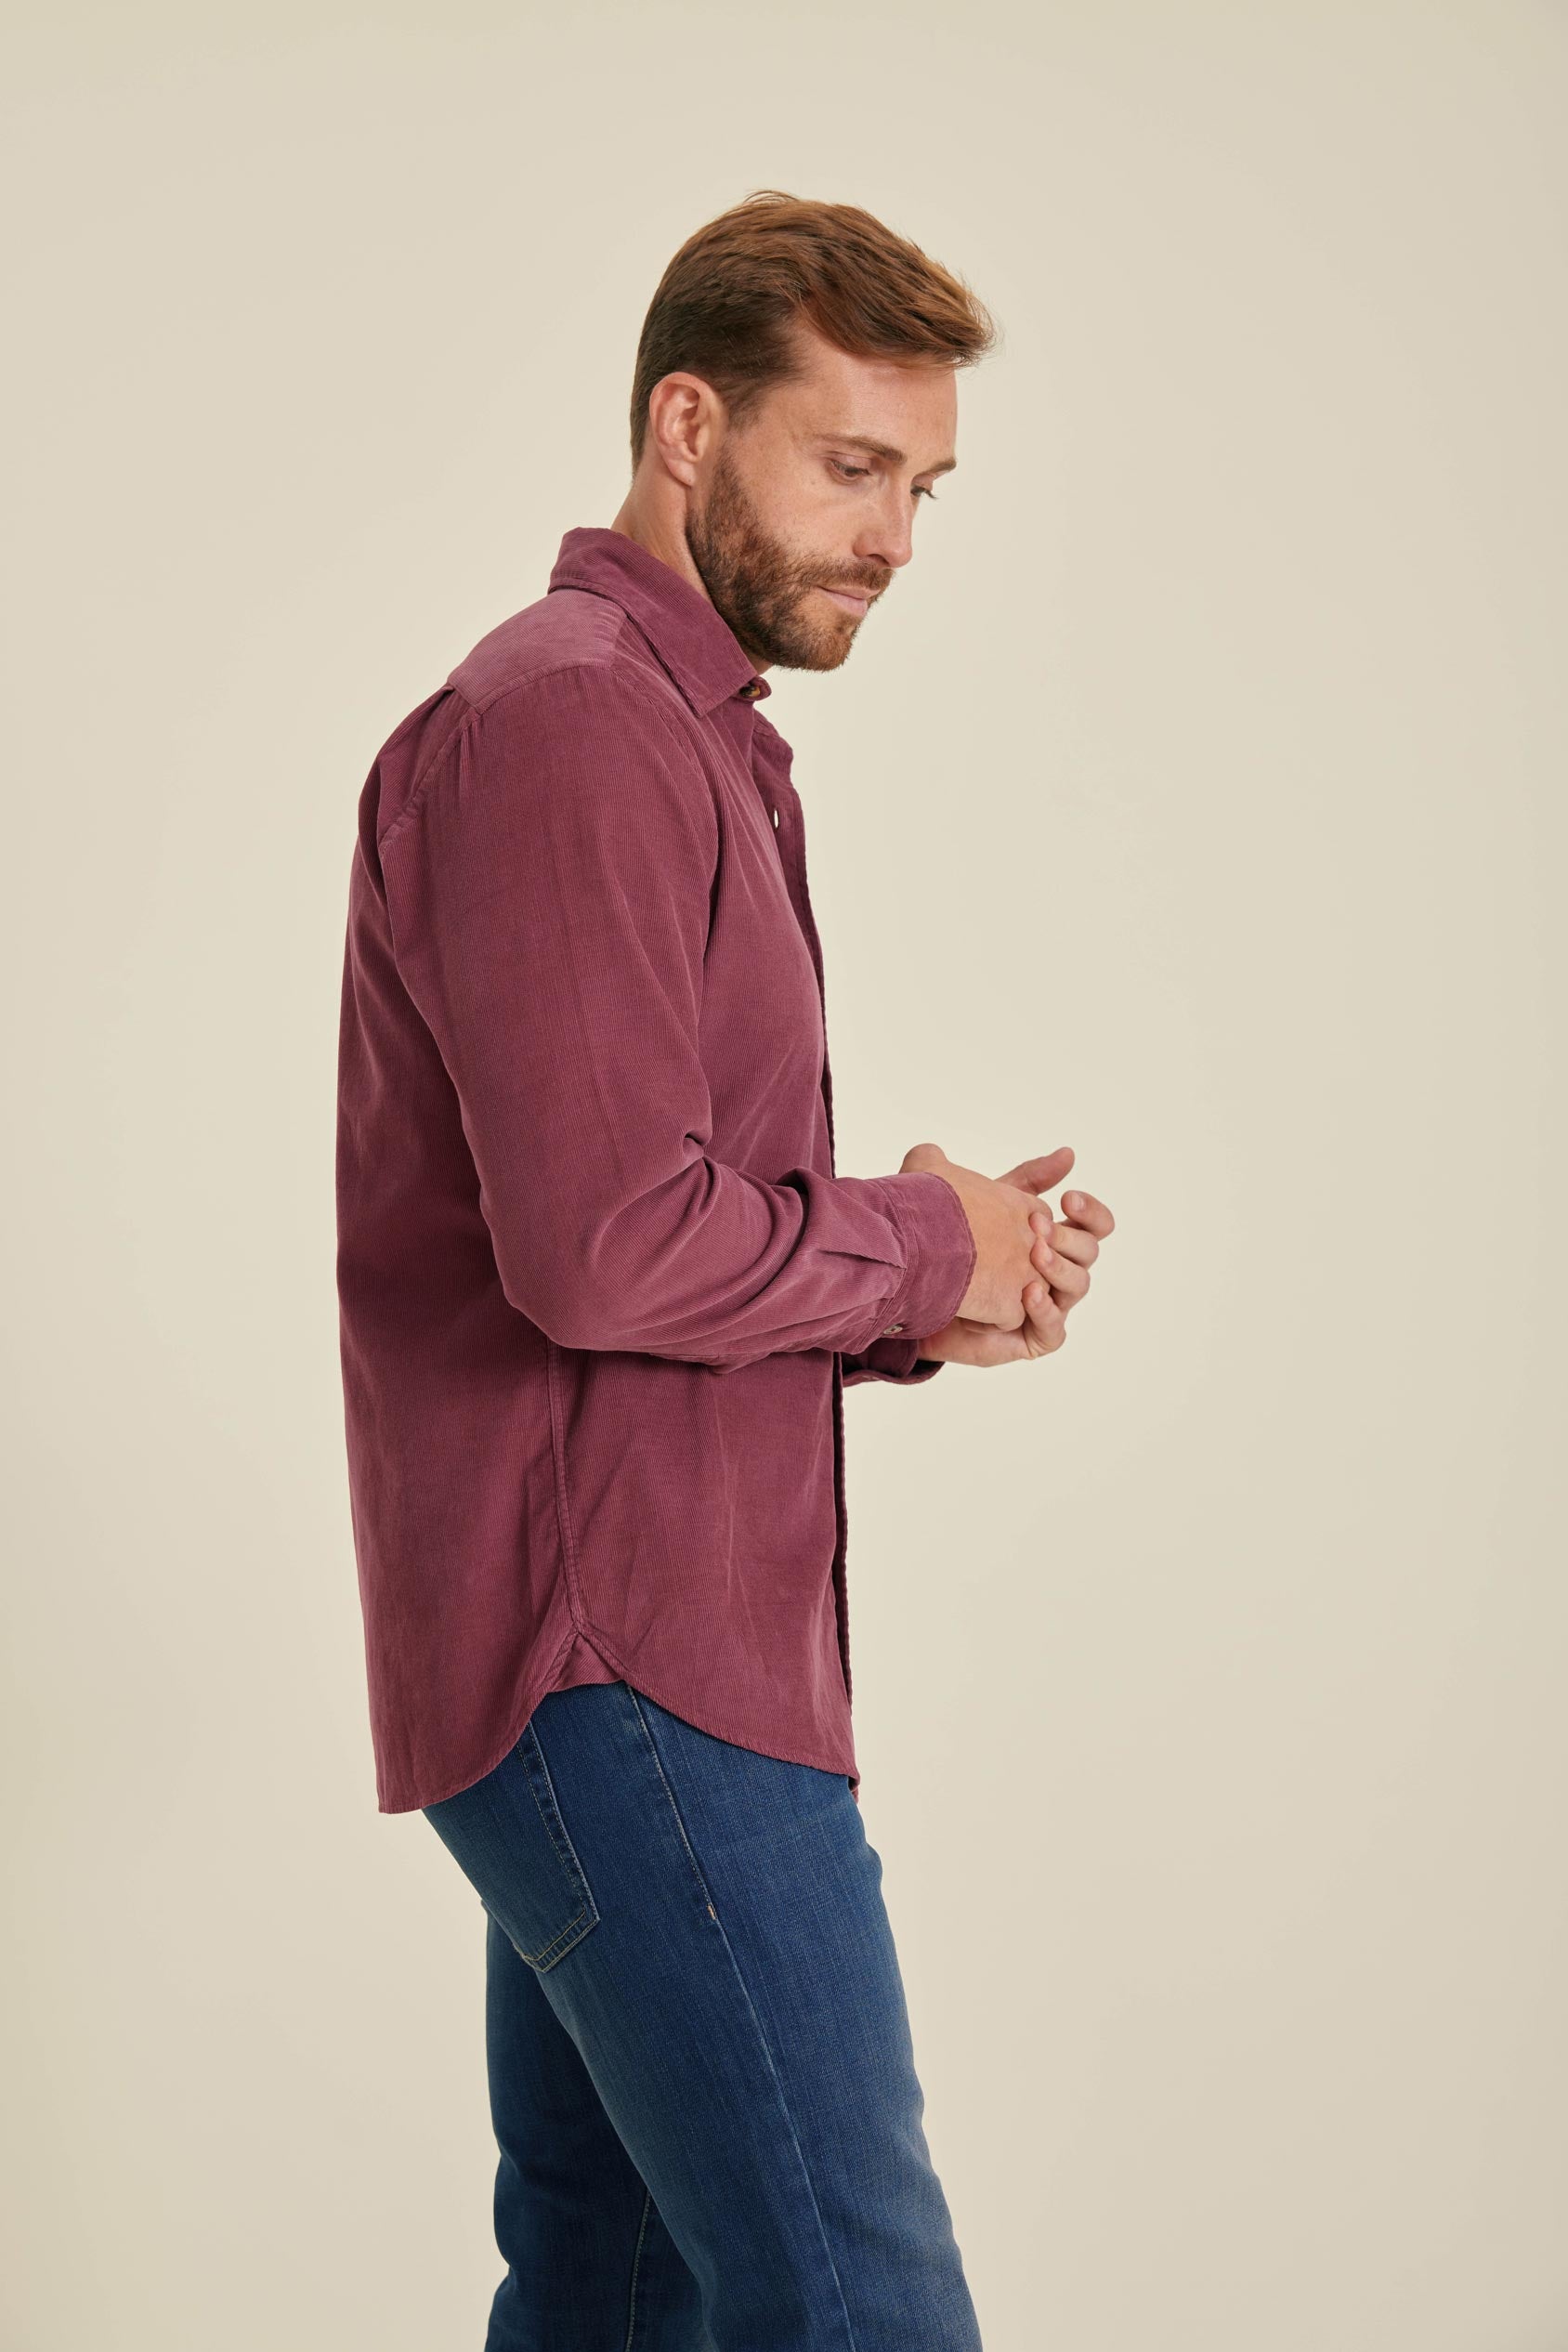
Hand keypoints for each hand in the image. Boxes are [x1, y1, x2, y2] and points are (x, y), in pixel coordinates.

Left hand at [900, 1144, 1114, 1367]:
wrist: (921, 1292)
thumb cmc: (959, 1248)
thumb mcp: (990, 1206)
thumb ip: (1026, 1180)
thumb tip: (1069, 1153)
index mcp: (1055, 1240)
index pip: (1094, 1225)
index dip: (1090, 1211)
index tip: (1067, 1197)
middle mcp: (1059, 1273)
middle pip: (1089, 1252)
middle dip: (1067, 1236)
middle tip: (1036, 1225)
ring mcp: (1049, 1306)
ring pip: (1078, 1287)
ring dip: (1059, 1268)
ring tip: (1034, 1253)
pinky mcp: (1031, 1338)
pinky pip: (1054, 1331)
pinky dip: (1045, 1311)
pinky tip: (1026, 1293)